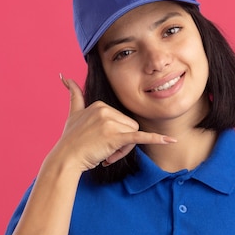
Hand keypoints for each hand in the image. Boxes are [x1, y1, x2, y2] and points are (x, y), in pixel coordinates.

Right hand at [55, 74, 174, 171]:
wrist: (66, 158)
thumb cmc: (71, 140)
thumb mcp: (73, 113)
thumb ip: (73, 94)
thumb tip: (64, 75)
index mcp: (100, 104)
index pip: (122, 119)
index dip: (116, 133)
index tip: (100, 142)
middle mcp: (105, 110)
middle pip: (130, 127)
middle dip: (122, 143)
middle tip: (104, 151)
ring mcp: (111, 123)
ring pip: (133, 136)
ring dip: (123, 150)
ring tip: (106, 154)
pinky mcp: (116, 137)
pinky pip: (140, 137)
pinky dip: (156, 139)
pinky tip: (170, 140)